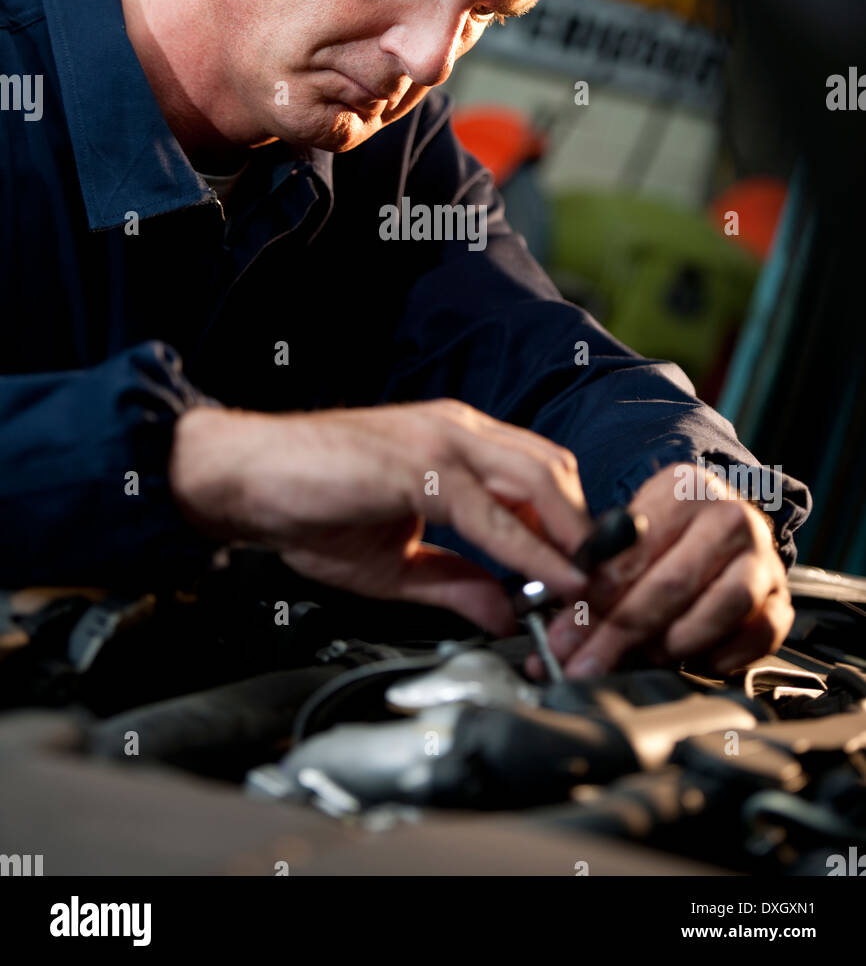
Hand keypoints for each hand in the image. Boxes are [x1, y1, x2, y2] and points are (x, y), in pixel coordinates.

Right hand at [169, 399, 589, 633]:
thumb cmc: (307, 505)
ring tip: (587, 586)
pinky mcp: (418, 464)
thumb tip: (505, 614)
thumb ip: (453, 583)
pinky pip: (490, 511)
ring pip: (537, 478)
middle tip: (600, 585)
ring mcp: (440, 441)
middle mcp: (458, 430)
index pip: (538, 473)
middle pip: (554, 469)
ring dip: (570, 537)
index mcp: (455, 443)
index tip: (587, 577)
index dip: (570, 525)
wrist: (244, 479)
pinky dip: (529, 548)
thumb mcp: (394, 563)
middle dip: (586, 529)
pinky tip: (549, 579)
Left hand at [526, 462, 793, 679]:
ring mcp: (761, 558)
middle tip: (586, 662)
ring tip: (640, 657)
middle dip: (620, 632)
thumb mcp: (625, 534)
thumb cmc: (662, 536)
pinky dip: (721, 655)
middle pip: (674, 581)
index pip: (636, 548)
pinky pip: (760, 634)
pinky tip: (688, 662)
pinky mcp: (781, 599)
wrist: (718, 529)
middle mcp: (730, 517)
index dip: (596, 596)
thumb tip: (561, 625)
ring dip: (674, 642)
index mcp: (684, 488)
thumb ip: (597, 570)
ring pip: (723, 606)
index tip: (564, 631)